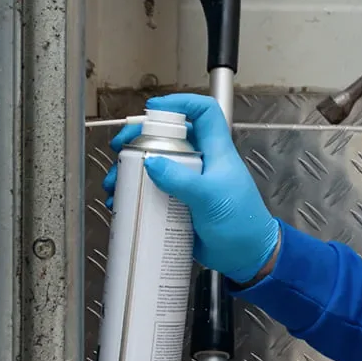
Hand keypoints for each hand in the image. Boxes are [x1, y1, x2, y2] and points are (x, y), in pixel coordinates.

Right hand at [107, 93, 279, 282]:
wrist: (247, 257)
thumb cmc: (241, 224)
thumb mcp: (211, 198)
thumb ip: (181, 180)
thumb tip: (151, 162)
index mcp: (216, 151)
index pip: (204, 112)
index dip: (181, 103)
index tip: (153, 109)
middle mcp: (201, 162)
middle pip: (168, 136)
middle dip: (140, 137)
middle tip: (120, 146)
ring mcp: (189, 182)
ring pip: (155, 163)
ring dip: (131, 168)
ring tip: (114, 182)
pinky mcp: (179, 203)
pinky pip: (153, 190)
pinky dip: (134, 192)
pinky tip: (121, 201)